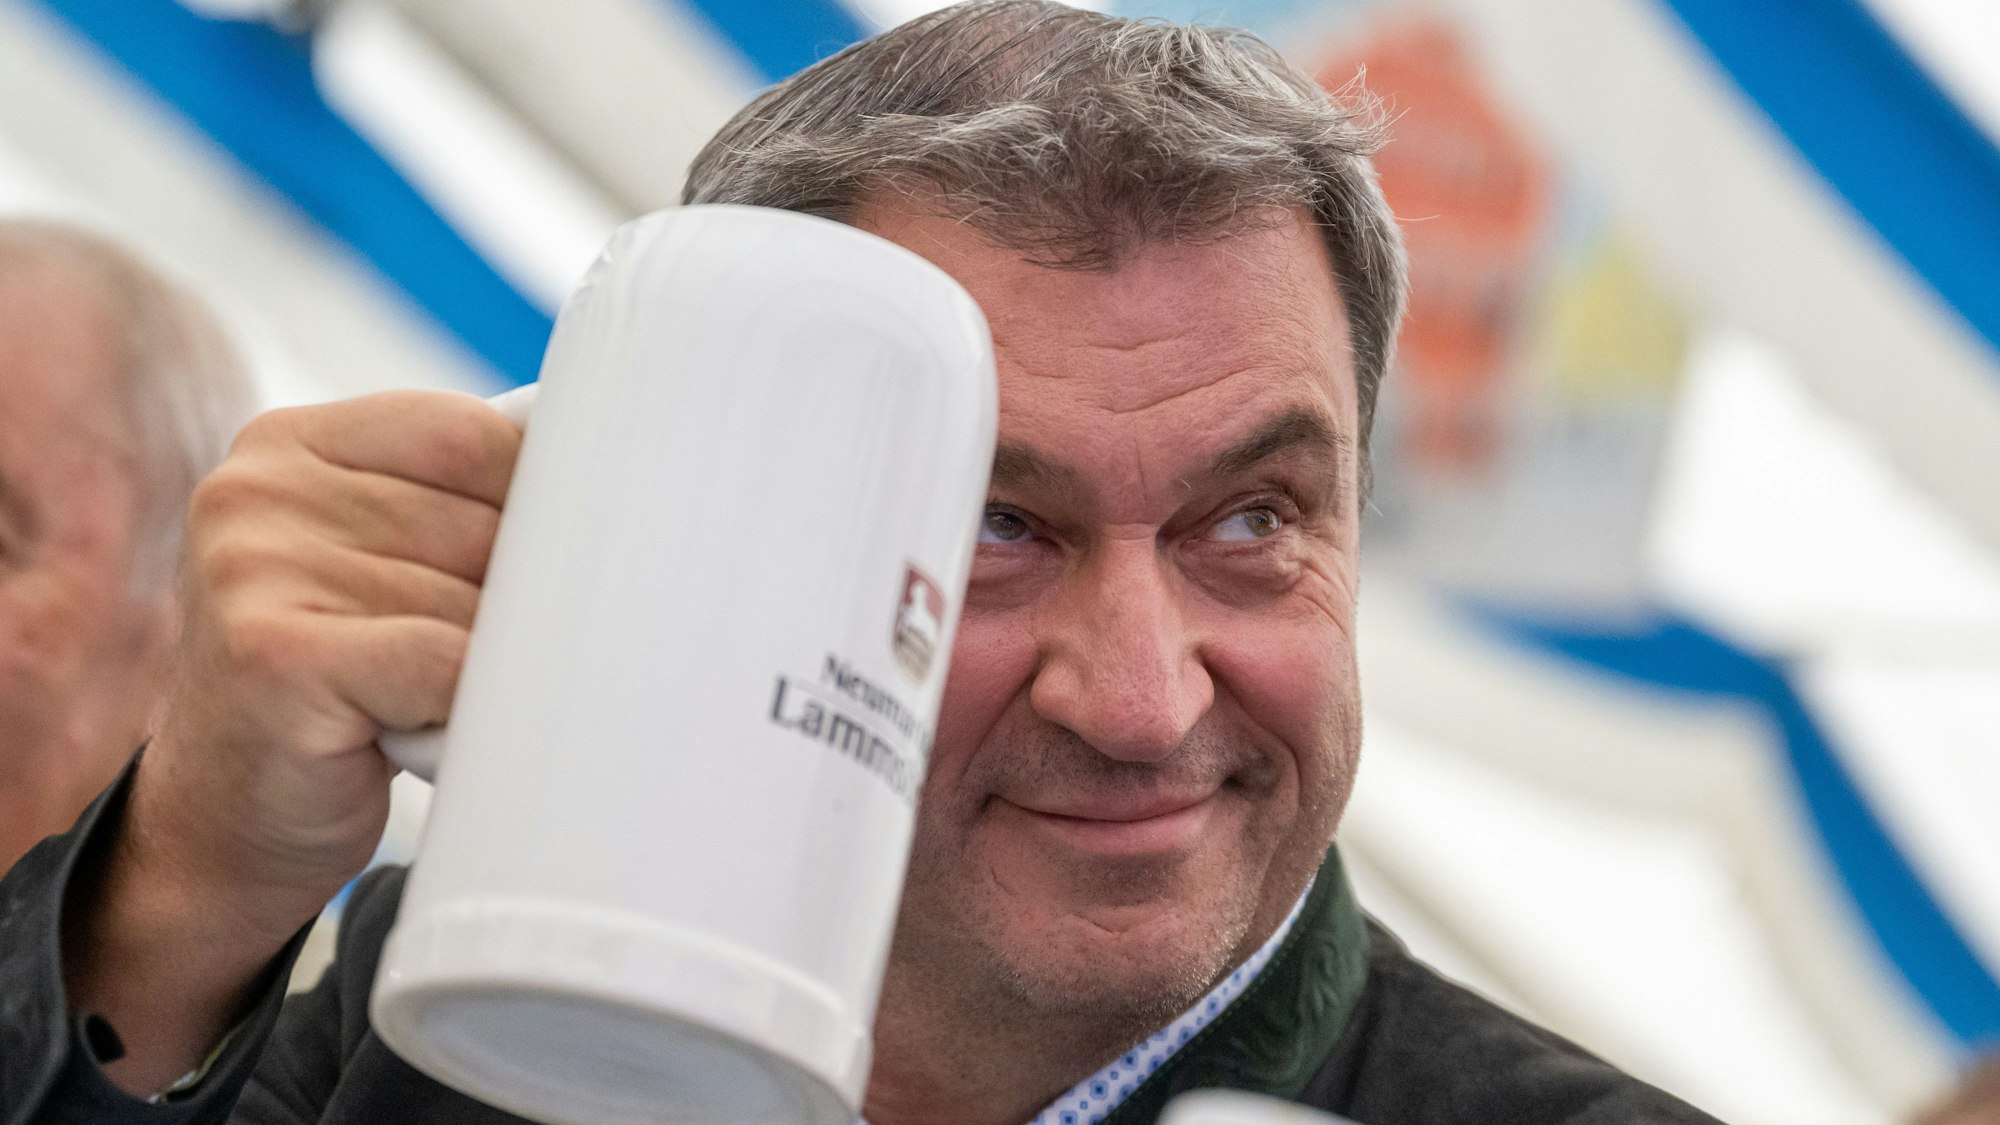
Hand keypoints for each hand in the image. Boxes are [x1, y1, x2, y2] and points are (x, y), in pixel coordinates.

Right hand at [65, 390, 520, 1092]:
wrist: (229, 823)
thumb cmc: (339, 688)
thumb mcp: (382, 566)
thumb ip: (459, 512)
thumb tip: (616, 500)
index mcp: (293, 444)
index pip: (476, 438)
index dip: (540, 513)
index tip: (552, 570)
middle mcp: (260, 489)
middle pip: (483, 524)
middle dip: (516, 605)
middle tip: (479, 661)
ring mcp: (257, 566)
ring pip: (473, 601)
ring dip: (489, 667)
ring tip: (434, 700)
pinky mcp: (276, 652)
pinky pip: (447, 664)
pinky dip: (467, 707)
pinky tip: (428, 728)